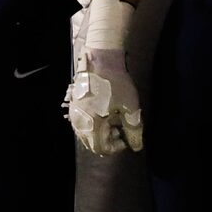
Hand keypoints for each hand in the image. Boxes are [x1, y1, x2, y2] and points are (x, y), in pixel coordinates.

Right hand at [64, 0, 142, 156]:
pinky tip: (106, 112)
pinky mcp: (74, 107)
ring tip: (116, 118)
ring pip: (87, 134)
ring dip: (102, 132)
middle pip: (92, 143)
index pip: (101, 149)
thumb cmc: (117, 85)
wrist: (100, 62)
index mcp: (91, 126)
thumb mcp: (130, 108)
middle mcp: (78, 123)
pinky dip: (95, 124)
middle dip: (109, 140)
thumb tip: (137, 146)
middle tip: (122, 127)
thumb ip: (134, 130)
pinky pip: (83, 124)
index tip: (127, 136)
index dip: (116, 147)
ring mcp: (74, 115)